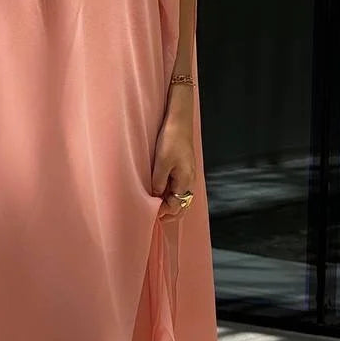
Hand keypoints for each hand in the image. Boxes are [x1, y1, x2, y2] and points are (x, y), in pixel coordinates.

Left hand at [152, 91, 194, 218]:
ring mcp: (188, 176)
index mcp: (185, 181)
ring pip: (181, 199)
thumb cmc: (171, 139)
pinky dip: (172, 196)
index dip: (163, 212)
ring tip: (156, 209)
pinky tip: (161, 195)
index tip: (150, 214)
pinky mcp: (184, 170)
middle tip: (154, 218)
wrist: (179, 122)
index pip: (176, 206)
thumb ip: (158, 182)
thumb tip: (155, 197)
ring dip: (170, 206)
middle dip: (169, 214)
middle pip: (181, 206)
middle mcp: (189, 181)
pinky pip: (179, 190)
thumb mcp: (162, 162)